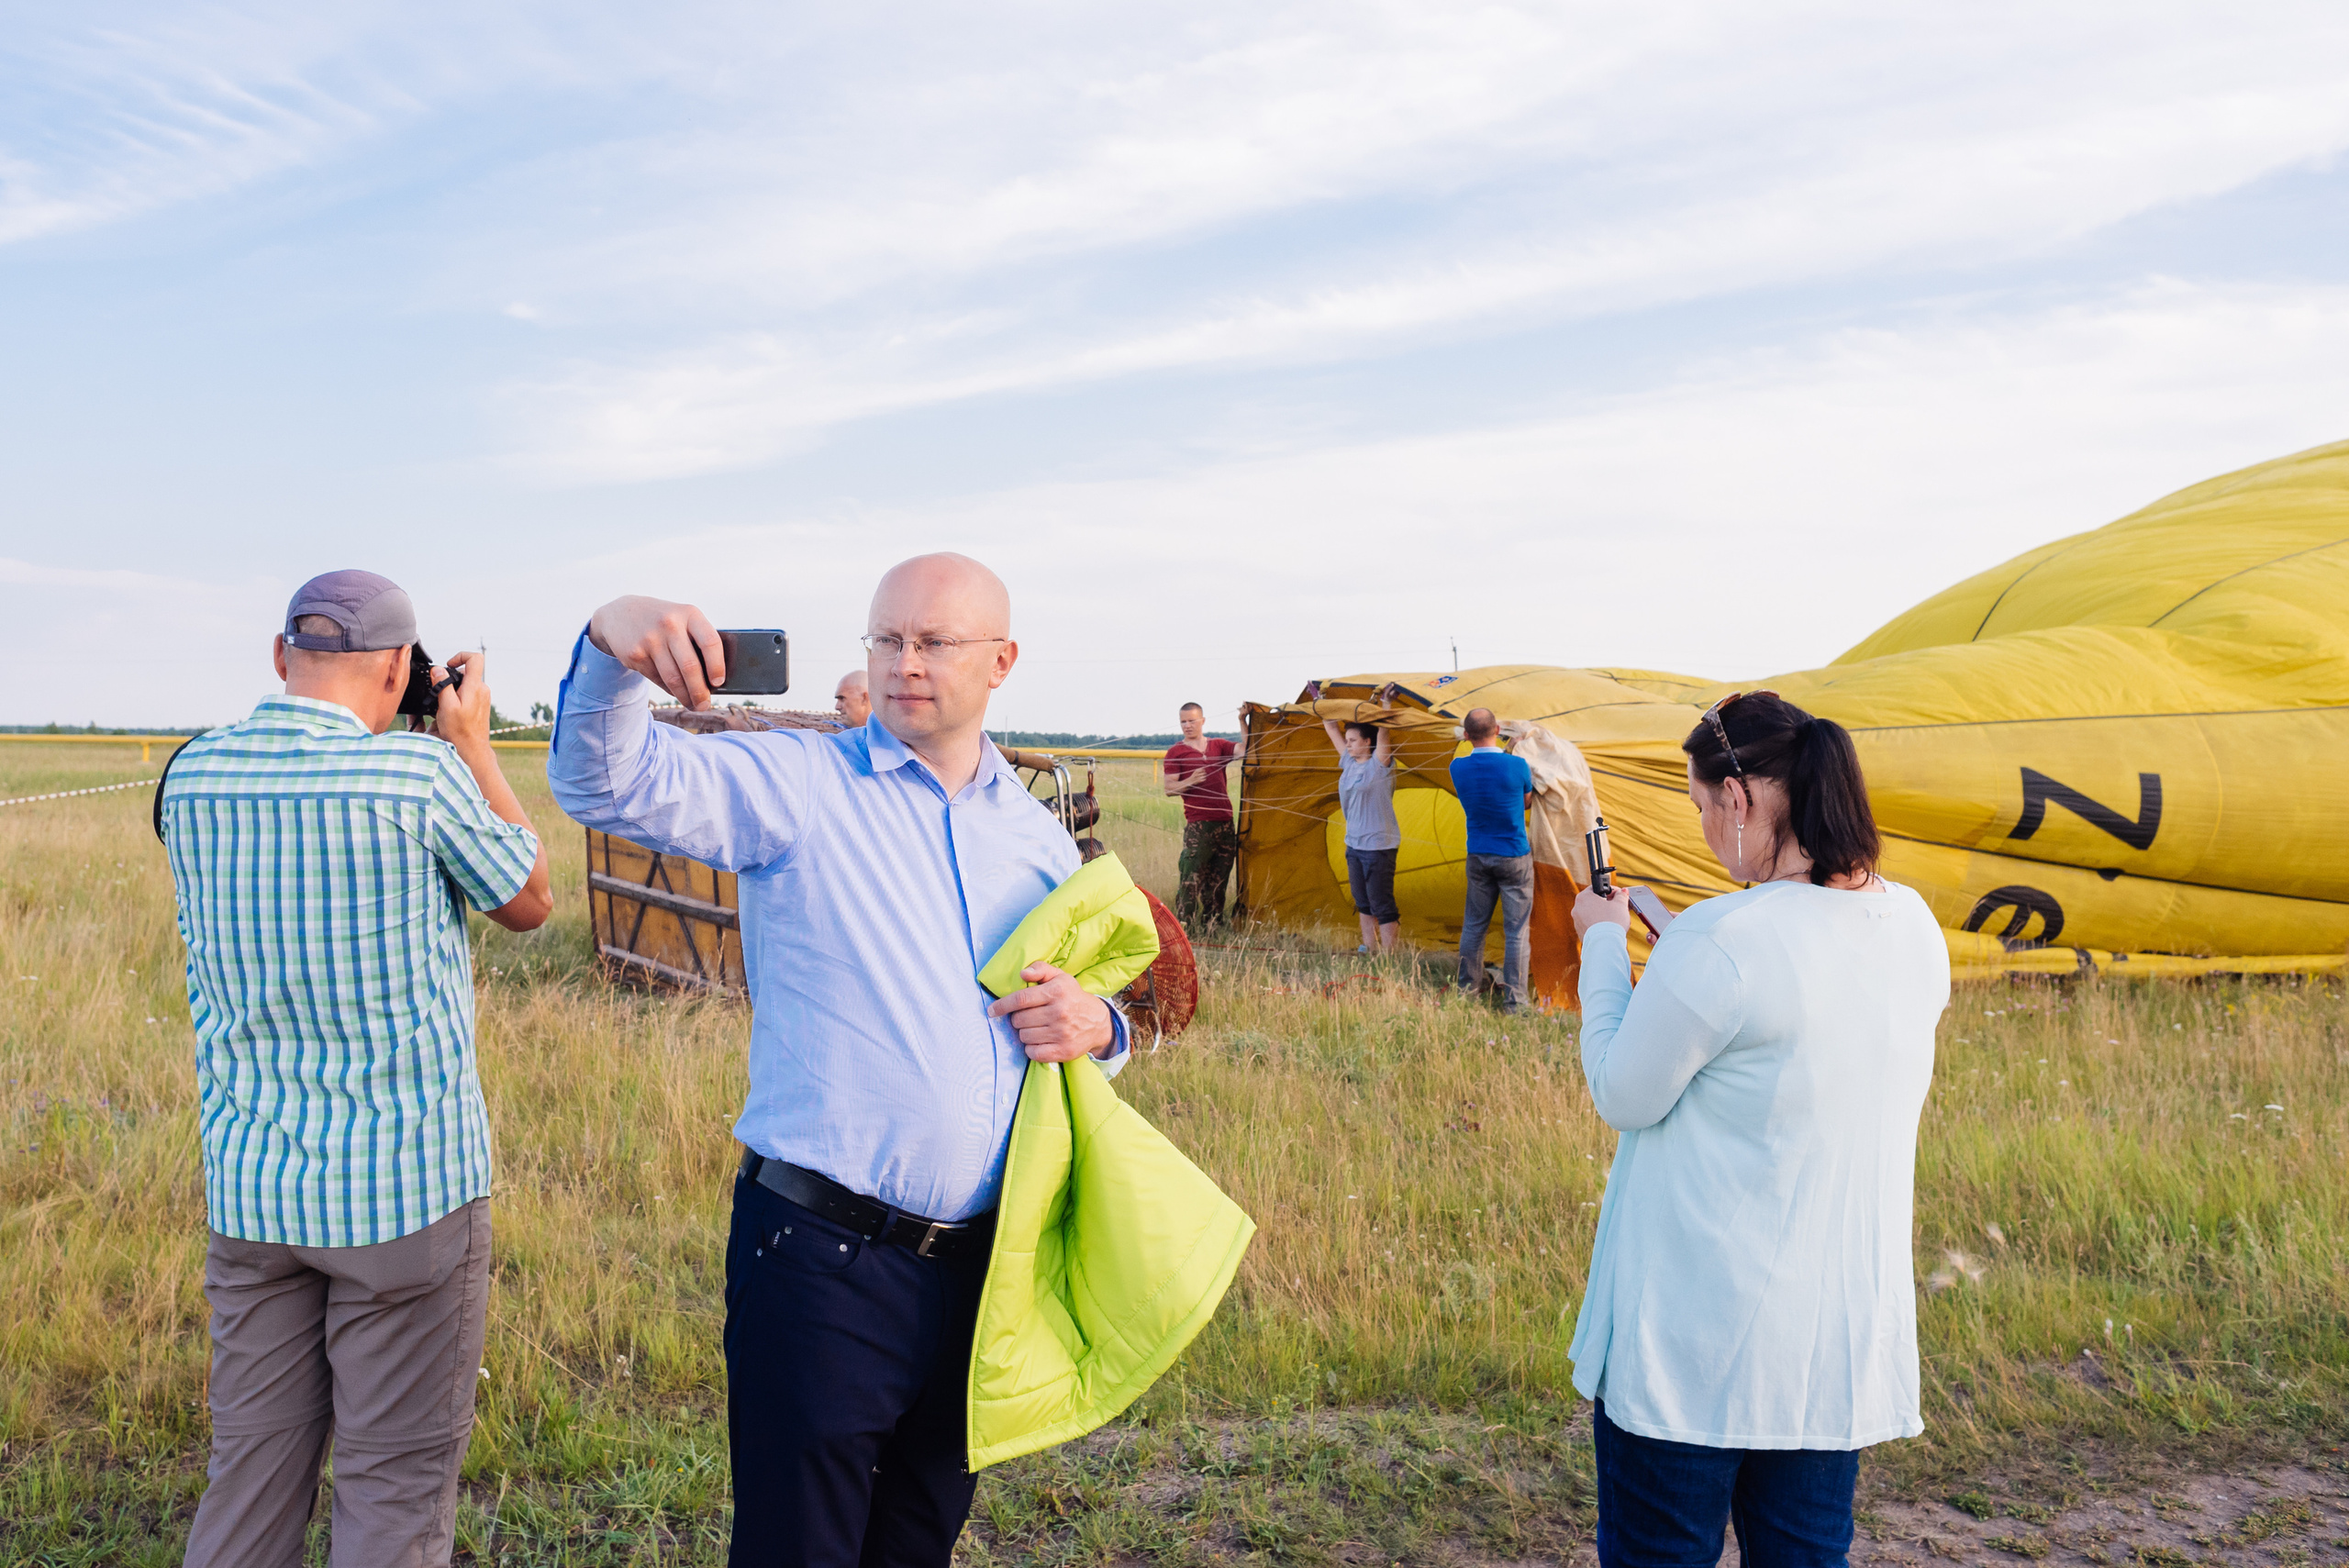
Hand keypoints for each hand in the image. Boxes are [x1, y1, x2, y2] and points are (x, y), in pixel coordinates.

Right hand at [431, 650, 493, 752]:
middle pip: (466, 673)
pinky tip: (449, 710)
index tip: (448, 666)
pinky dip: (457, 698)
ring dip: (453, 690)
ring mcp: (483, 697)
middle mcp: (482, 690)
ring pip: (465, 684)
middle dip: (451, 679)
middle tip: (440, 693)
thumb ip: (442, 685)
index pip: (475, 658)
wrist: (472, 749)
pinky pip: (468, 694)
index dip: (460, 656)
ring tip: (444, 705)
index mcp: (475, 687)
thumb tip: (438, 669)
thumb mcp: (446, 706)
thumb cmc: (460, 731)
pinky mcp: (481, 705)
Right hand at [588, 595, 724, 709]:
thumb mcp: (683, 619)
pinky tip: (677, 693)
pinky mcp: (635, 654)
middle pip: (690, 667)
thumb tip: (714, 680)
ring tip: (694, 705)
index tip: (718, 683)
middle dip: (700, 691)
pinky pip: (658, 679)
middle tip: (705, 705)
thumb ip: (699, 640)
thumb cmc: (665, 622)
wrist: (620, 614)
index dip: (717, 666)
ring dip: (685, 697)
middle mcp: (670, 625)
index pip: (710, 643)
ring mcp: (650, 639)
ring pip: (673, 678)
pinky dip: (670, 690)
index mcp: (690, 614)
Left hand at [986, 962, 1116, 1062]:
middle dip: (1017, 1019)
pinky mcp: (1063, 1051)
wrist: (1098, 1022)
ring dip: (1025, 1033)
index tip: (991, 1010)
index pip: (1021, 999)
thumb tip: (1022, 974)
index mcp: (1056, 992)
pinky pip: (1033, 1052)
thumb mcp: (1060, 977)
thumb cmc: (1072, 997)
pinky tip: (1039, 1041)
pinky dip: (1031, 1048)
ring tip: (1036, 1028)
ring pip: (1024, 1036)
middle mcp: (1059, 1012)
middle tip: (1027, 1017)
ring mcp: (1062, 1034)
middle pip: (1019, 1020)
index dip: (1002, 1005)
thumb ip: (1040, 969)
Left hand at [1573, 886, 1631, 937]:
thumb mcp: (1620, 904)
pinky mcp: (1581, 933)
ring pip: (1592, 915)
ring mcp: (1577, 922)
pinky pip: (1591, 926)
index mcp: (1583, 897)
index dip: (1609, 890)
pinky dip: (1599, 925)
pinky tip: (1609, 928)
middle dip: (1607, 903)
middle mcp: (1577, 909)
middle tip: (1618, 906)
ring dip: (1603, 914)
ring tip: (1615, 919)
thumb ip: (1621, 896)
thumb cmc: (1611, 921)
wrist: (1605, 944)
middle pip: (1594, 902)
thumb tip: (1623, 891)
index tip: (1618, 894)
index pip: (1596, 888)